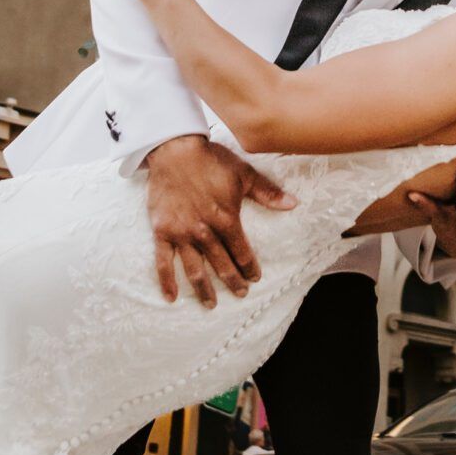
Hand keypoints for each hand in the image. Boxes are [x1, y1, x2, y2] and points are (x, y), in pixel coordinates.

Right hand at [143, 134, 296, 307]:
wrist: (174, 149)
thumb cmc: (210, 160)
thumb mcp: (243, 174)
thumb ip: (267, 193)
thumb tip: (293, 204)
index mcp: (226, 219)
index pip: (241, 251)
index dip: (249, 267)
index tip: (255, 278)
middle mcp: (204, 232)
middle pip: (221, 264)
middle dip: (232, 281)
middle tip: (240, 294)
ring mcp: (182, 233)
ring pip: (195, 269)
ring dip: (204, 290)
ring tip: (211, 304)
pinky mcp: (162, 231)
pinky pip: (163, 261)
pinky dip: (166, 281)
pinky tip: (171, 297)